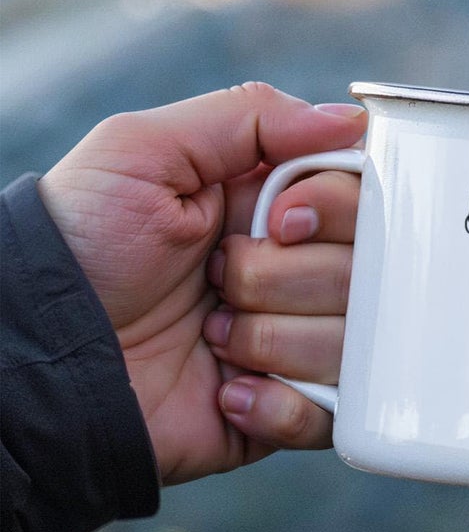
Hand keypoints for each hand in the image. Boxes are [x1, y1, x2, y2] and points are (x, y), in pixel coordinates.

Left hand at [38, 83, 365, 483]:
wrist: (40, 357)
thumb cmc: (80, 244)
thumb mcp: (144, 151)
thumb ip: (249, 117)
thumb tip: (352, 120)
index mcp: (279, 206)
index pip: (365, 197)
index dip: (332, 209)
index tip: (275, 221)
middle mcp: (301, 272)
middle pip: (365, 271)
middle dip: (279, 278)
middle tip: (214, 279)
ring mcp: (301, 344)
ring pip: (351, 341)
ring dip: (268, 341)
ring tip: (210, 337)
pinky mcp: (291, 411)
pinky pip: (332, 414)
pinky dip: (278, 404)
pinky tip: (226, 391)